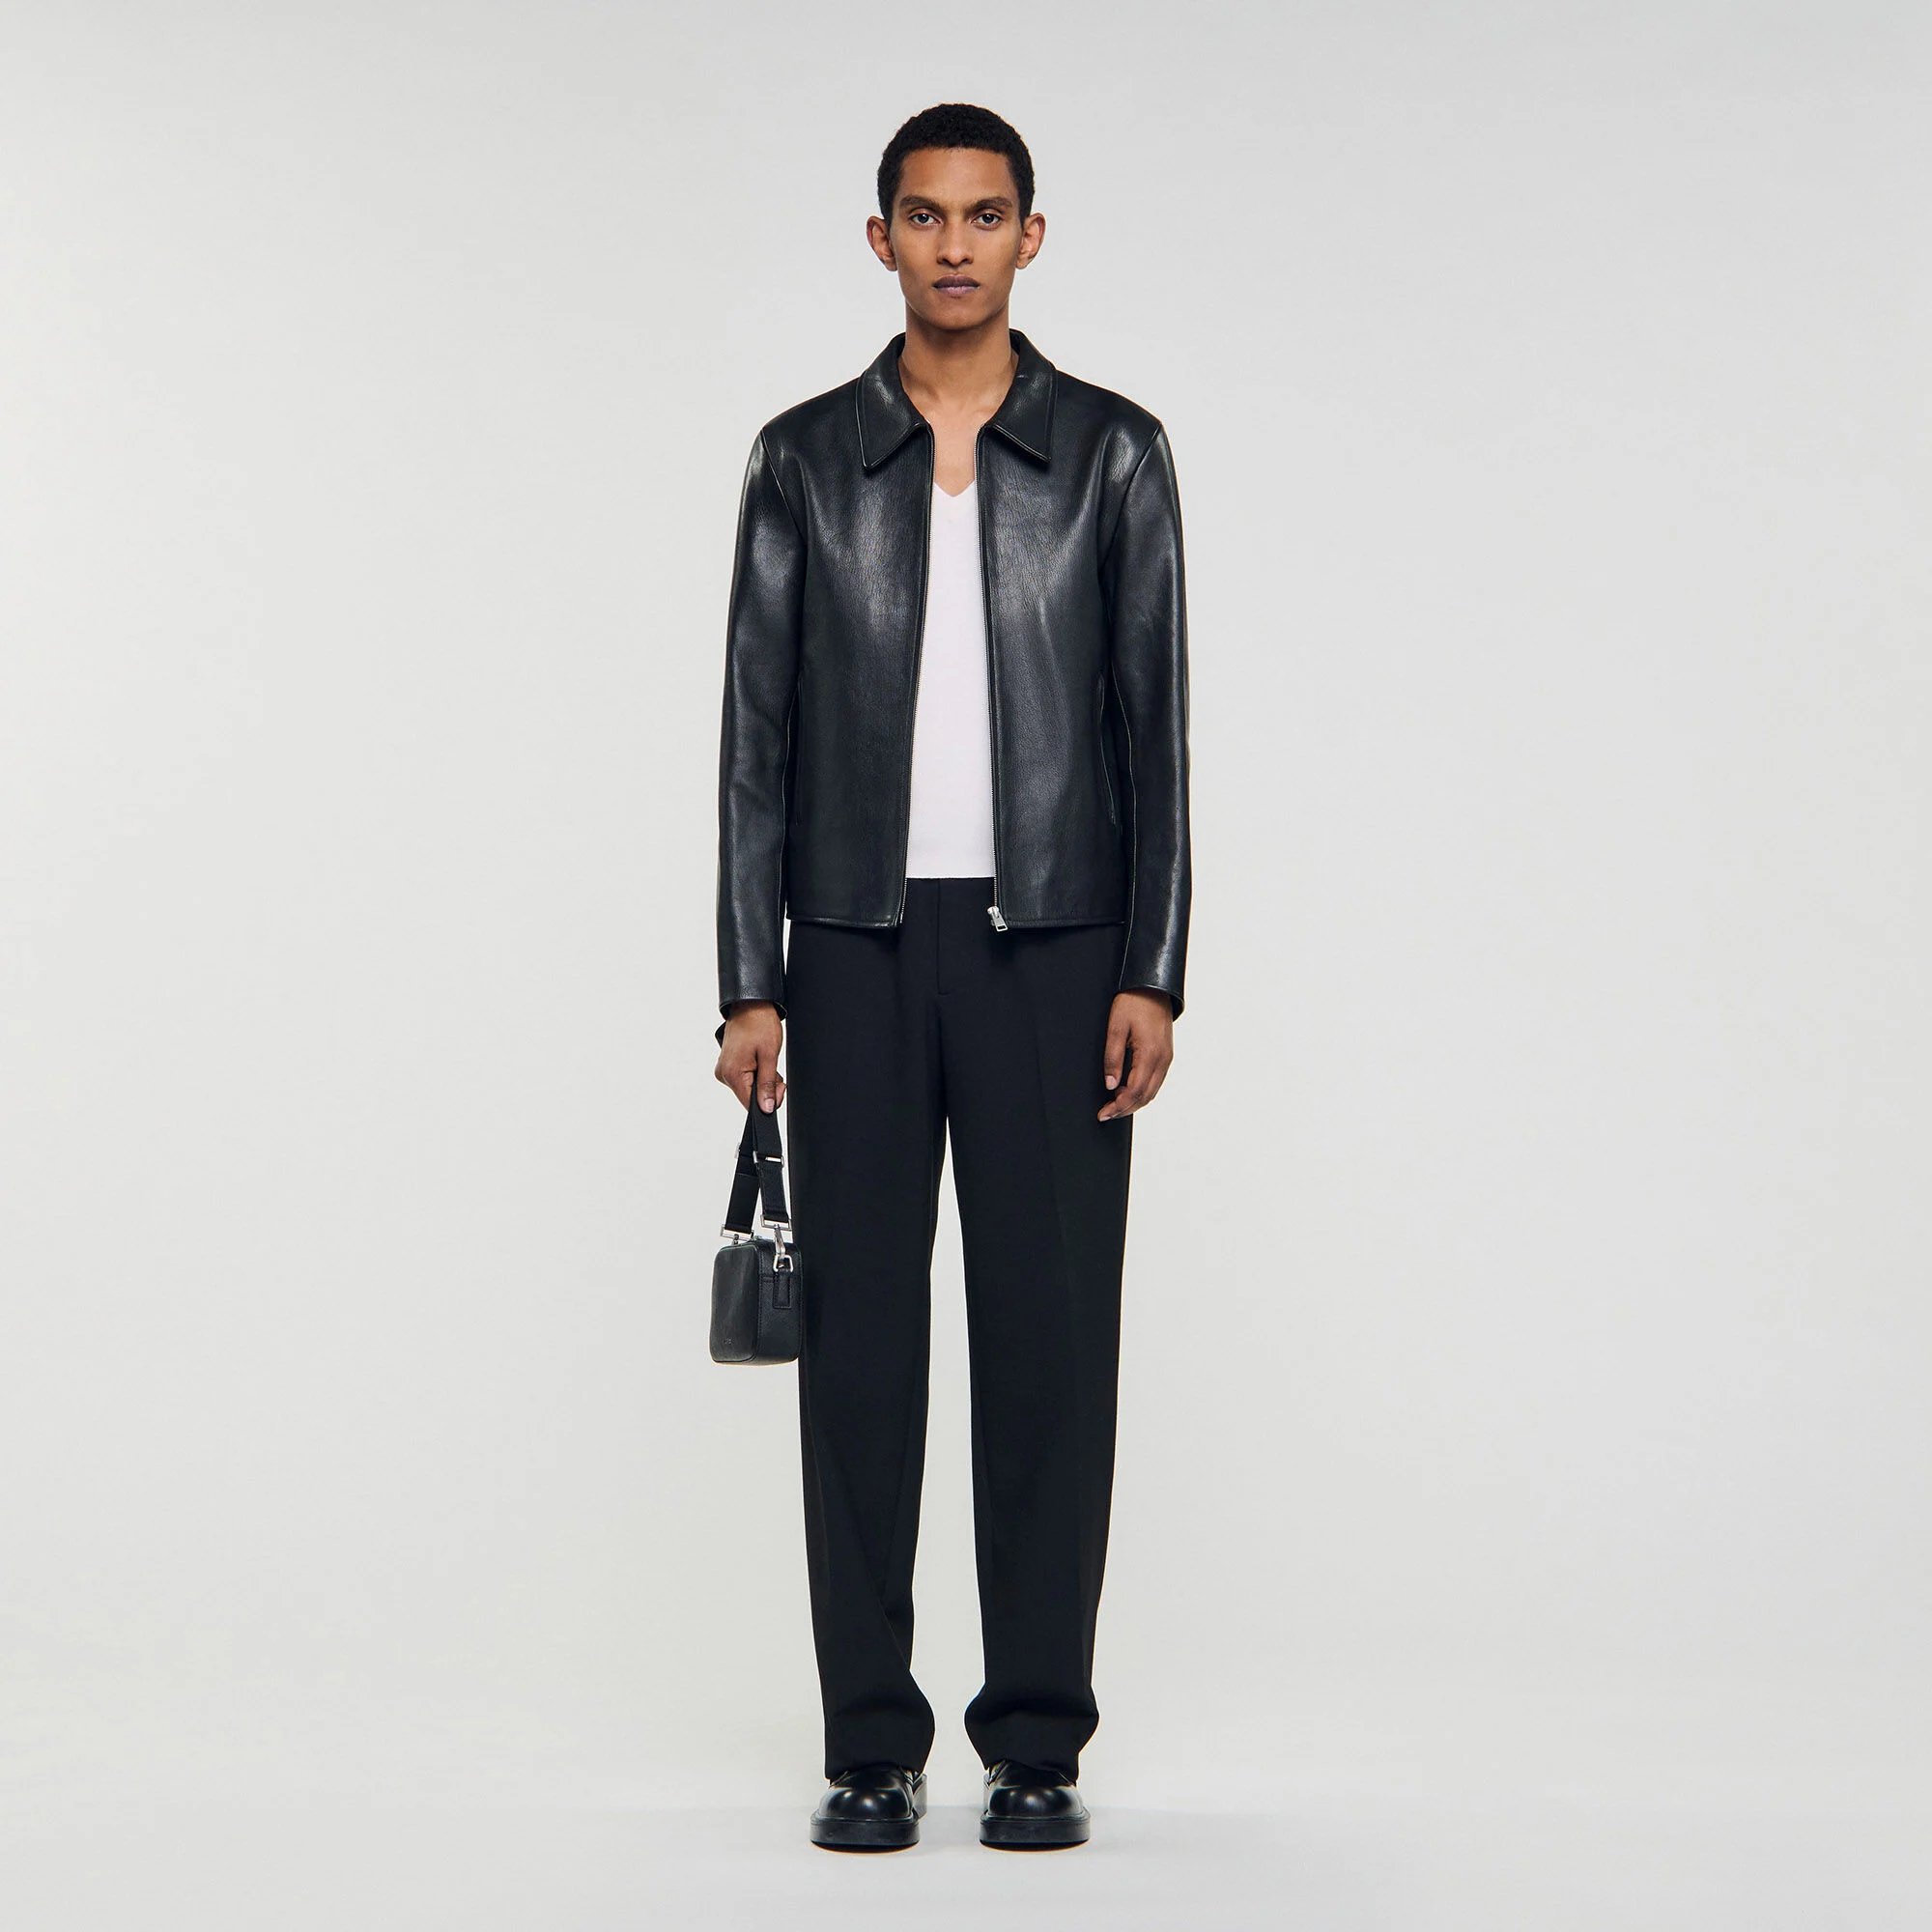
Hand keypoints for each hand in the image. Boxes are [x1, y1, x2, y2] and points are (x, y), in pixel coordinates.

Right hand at [716, 1000, 784, 1111]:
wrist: (751, 1005)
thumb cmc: (760, 1024)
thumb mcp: (769, 1056)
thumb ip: (767, 1084)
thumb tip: (766, 1108)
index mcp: (732, 1074)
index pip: (749, 1104)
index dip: (767, 1102)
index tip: (778, 1088)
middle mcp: (723, 1074)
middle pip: (749, 1097)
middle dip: (766, 1088)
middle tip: (775, 1071)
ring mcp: (723, 1070)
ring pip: (747, 1088)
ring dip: (761, 1080)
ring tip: (765, 1061)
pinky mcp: (727, 1065)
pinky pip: (743, 1079)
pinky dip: (754, 1074)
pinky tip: (758, 1060)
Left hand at [1099, 989, 1173, 1121]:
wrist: (1154, 987)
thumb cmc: (1133, 1002)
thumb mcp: (1116, 1027)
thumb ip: (1112, 1057)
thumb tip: (1110, 1085)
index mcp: (1150, 1054)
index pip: (1135, 1091)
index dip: (1118, 1106)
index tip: (1103, 1113)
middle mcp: (1163, 1059)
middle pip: (1146, 1096)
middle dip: (1125, 1109)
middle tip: (1106, 1114)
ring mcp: (1167, 1058)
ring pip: (1153, 1091)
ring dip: (1134, 1102)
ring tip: (1114, 1105)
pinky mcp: (1167, 1055)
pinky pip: (1156, 1081)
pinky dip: (1143, 1092)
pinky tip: (1128, 1090)